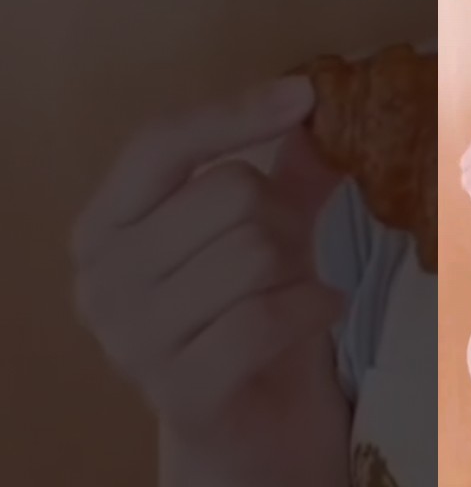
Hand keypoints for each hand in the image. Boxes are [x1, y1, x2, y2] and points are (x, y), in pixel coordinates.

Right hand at [71, 76, 347, 482]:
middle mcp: (101, 278)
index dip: (235, 114)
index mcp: (106, 224)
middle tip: (289, 251)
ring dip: (298, 266)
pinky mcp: (180, 389)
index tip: (304, 97)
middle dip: (282, 215)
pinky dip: (314, 306)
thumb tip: (317, 104)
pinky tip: (321, 308)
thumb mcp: (269, 227)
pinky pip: (266, 316)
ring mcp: (131, 340)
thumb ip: (287, 169)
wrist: (252, 421)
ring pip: (254, 252)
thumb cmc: (250, 312)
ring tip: (293, 288)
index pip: (161, 144)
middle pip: (227, 192)